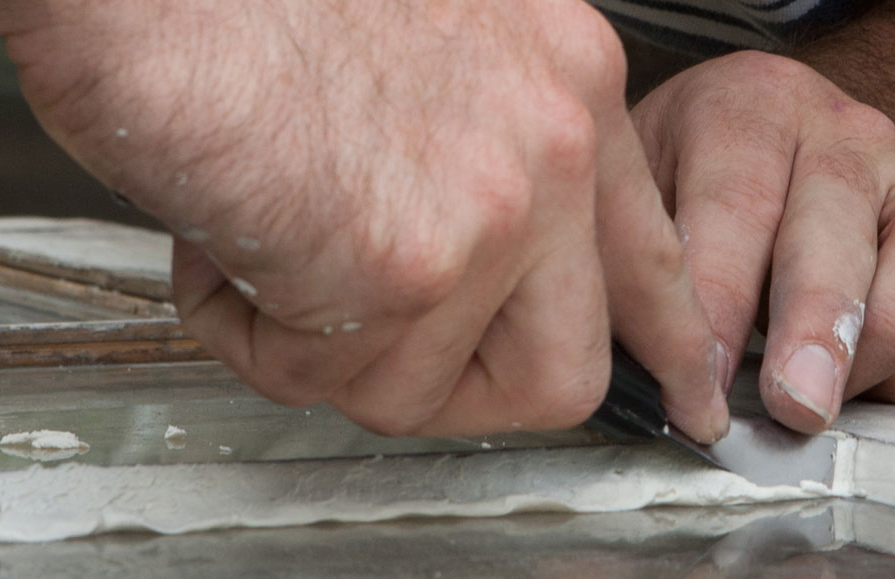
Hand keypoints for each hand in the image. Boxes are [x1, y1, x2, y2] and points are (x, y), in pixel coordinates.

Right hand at [0, 0, 730, 439]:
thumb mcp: (427, 41)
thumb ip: (482, 143)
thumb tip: (467, 257)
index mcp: (567, 74)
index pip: (648, 251)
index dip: (652, 339)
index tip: (673, 387)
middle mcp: (554, 140)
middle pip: (567, 366)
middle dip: (462, 388)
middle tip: (379, 352)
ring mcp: (494, 207)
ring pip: (432, 391)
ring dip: (326, 356)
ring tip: (260, 260)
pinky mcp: (406, 267)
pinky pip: (333, 380)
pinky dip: (253, 337)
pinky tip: (220, 249)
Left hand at [631, 51, 894, 432]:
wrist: (776, 142)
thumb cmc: (690, 181)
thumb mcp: (638, 194)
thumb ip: (636, 268)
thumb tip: (639, 372)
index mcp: (748, 107)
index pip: (736, 205)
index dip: (716, 307)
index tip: (696, 385)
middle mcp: (842, 133)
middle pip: (838, 232)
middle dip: (814, 332)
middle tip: (790, 406)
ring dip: (877, 351)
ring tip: (819, 407)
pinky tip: (860, 391)